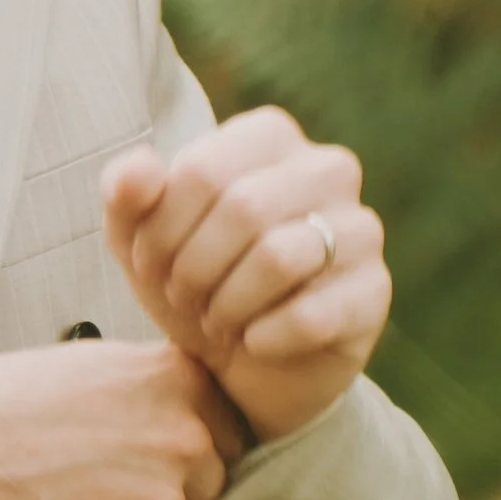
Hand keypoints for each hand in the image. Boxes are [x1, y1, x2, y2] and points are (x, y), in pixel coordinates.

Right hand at [0, 343, 246, 499]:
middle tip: (97, 471)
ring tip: (62, 489)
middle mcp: (185, 439)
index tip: (152, 447)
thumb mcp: (96, 365)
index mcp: (181, 383)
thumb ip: (159, 391)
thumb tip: (197, 422)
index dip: (194, 444)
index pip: (231, 431)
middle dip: (169, 484)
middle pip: (210, 481)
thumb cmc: (4, 402)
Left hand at [101, 109, 390, 444]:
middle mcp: (327, 168)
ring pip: (280, 257)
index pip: (201, 171)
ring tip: (216, 319)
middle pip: (242, 209)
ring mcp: (360, 229)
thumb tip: (140, 167)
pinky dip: (264, 339)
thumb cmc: (195, 279)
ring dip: (227, 304)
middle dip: (192, 268)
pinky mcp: (374, 293)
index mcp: (269, 137)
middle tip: (181, 296)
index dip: (161, 230)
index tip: (150, 262)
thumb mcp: (142, 238)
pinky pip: (312, 315)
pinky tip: (254, 343)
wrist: (246, 362)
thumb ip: (127, 194)